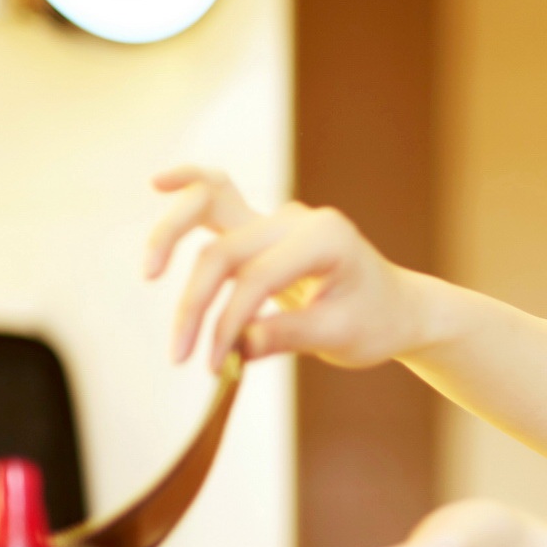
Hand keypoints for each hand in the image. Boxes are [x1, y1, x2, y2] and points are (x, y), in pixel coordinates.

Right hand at [144, 166, 431, 371]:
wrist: (397, 309)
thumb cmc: (375, 322)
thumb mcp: (340, 336)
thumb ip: (289, 336)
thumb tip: (236, 348)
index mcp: (326, 238)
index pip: (257, 279)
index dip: (228, 322)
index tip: (213, 365)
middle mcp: (299, 218)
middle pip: (226, 251)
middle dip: (196, 302)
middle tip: (179, 356)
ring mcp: (279, 217)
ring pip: (211, 213)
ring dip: (173, 241)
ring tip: (149, 273)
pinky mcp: (263, 226)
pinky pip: (218, 197)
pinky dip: (189, 190)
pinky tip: (158, 182)